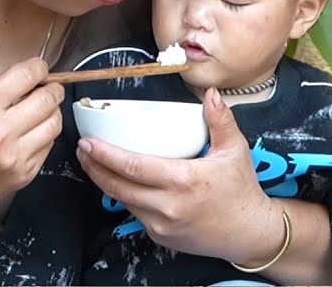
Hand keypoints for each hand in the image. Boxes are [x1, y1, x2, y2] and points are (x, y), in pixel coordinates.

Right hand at [0, 44, 63, 216]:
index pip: (26, 76)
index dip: (38, 68)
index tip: (36, 69)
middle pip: (48, 98)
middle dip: (51, 87)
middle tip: (43, 87)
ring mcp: (14, 156)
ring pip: (55, 121)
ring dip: (52, 110)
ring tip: (38, 108)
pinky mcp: (25, 173)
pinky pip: (51, 144)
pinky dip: (46, 132)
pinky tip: (31, 130)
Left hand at [76, 88, 282, 264]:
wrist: (248, 233)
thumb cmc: (242, 191)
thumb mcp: (235, 151)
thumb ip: (221, 120)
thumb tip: (212, 94)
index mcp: (184, 180)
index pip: (133, 166)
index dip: (105, 155)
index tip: (89, 143)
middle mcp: (168, 205)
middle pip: (117, 186)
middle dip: (94, 167)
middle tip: (83, 150)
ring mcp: (162, 224)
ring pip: (123, 201)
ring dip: (105, 182)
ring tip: (94, 164)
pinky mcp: (160, 236)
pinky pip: (136, 213)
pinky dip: (125, 196)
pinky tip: (122, 183)